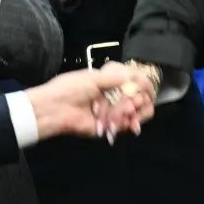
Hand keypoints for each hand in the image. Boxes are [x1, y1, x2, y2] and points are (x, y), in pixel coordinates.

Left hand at [26, 61, 157, 141]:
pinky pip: (126, 125)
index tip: (148, 87)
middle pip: (136, 97)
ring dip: (135, 111)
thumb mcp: (92, 77)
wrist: (54, 109)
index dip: (141, 84)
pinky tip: (129, 122)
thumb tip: (133, 77)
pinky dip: (129, 123)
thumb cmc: (68, 89)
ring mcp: (110, 112)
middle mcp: (110, 97)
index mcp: (106, 82)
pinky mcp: (109, 126)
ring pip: (135, 112)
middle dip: (138, 99)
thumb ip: (115, 77)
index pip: (131, 82)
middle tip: (133, 101)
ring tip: (128, 112)